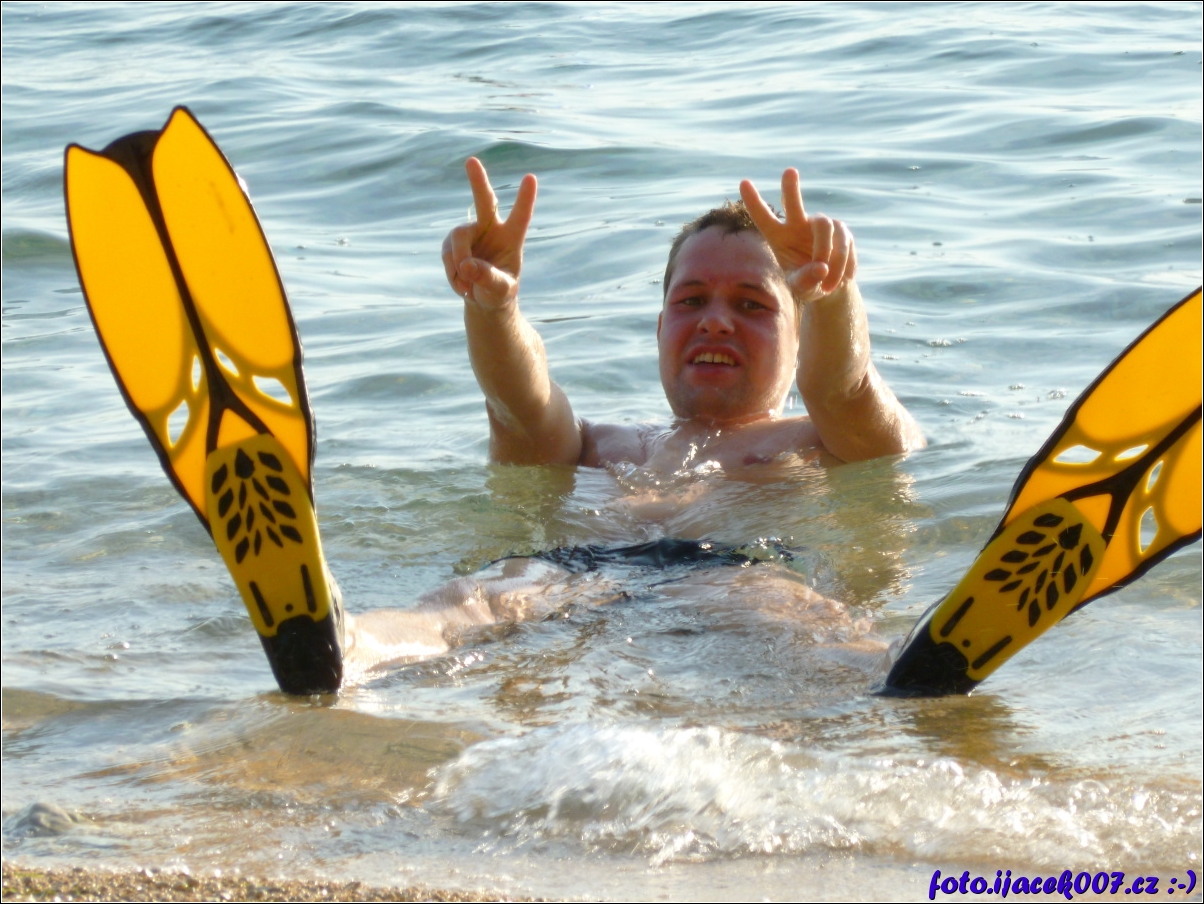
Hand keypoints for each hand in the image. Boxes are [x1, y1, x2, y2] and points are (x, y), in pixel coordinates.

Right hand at [442, 158, 536, 309]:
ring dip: (459, 264)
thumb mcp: (500, 290)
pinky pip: (447, 254)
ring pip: (457, 238)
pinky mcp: (452, 242)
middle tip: (472, 161)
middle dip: (477, 181)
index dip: (525, 198)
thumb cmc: (499, 292)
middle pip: (484, 201)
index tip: (531, 178)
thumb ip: (488, 278)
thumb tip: (467, 265)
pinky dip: (452, 273)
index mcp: (512, 237)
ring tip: (468, 286)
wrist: (482, 297)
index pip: (521, 215)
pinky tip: (462, 285)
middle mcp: (491, 228)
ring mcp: (470, 233)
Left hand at [739, 168, 855, 302]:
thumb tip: (821, 267)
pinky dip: (844, 265)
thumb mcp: (802, 289)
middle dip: (791, 188)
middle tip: (789, 171)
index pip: (764, 218)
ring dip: (829, 257)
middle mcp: (798, 225)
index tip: (743, 182)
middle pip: (794, 204)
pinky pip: (843, 243)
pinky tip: (843, 279)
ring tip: (829, 286)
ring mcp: (821, 224)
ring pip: (825, 228)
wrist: (832, 285)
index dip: (754, 201)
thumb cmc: (808, 284)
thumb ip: (805, 281)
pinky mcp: (841, 230)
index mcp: (779, 237)